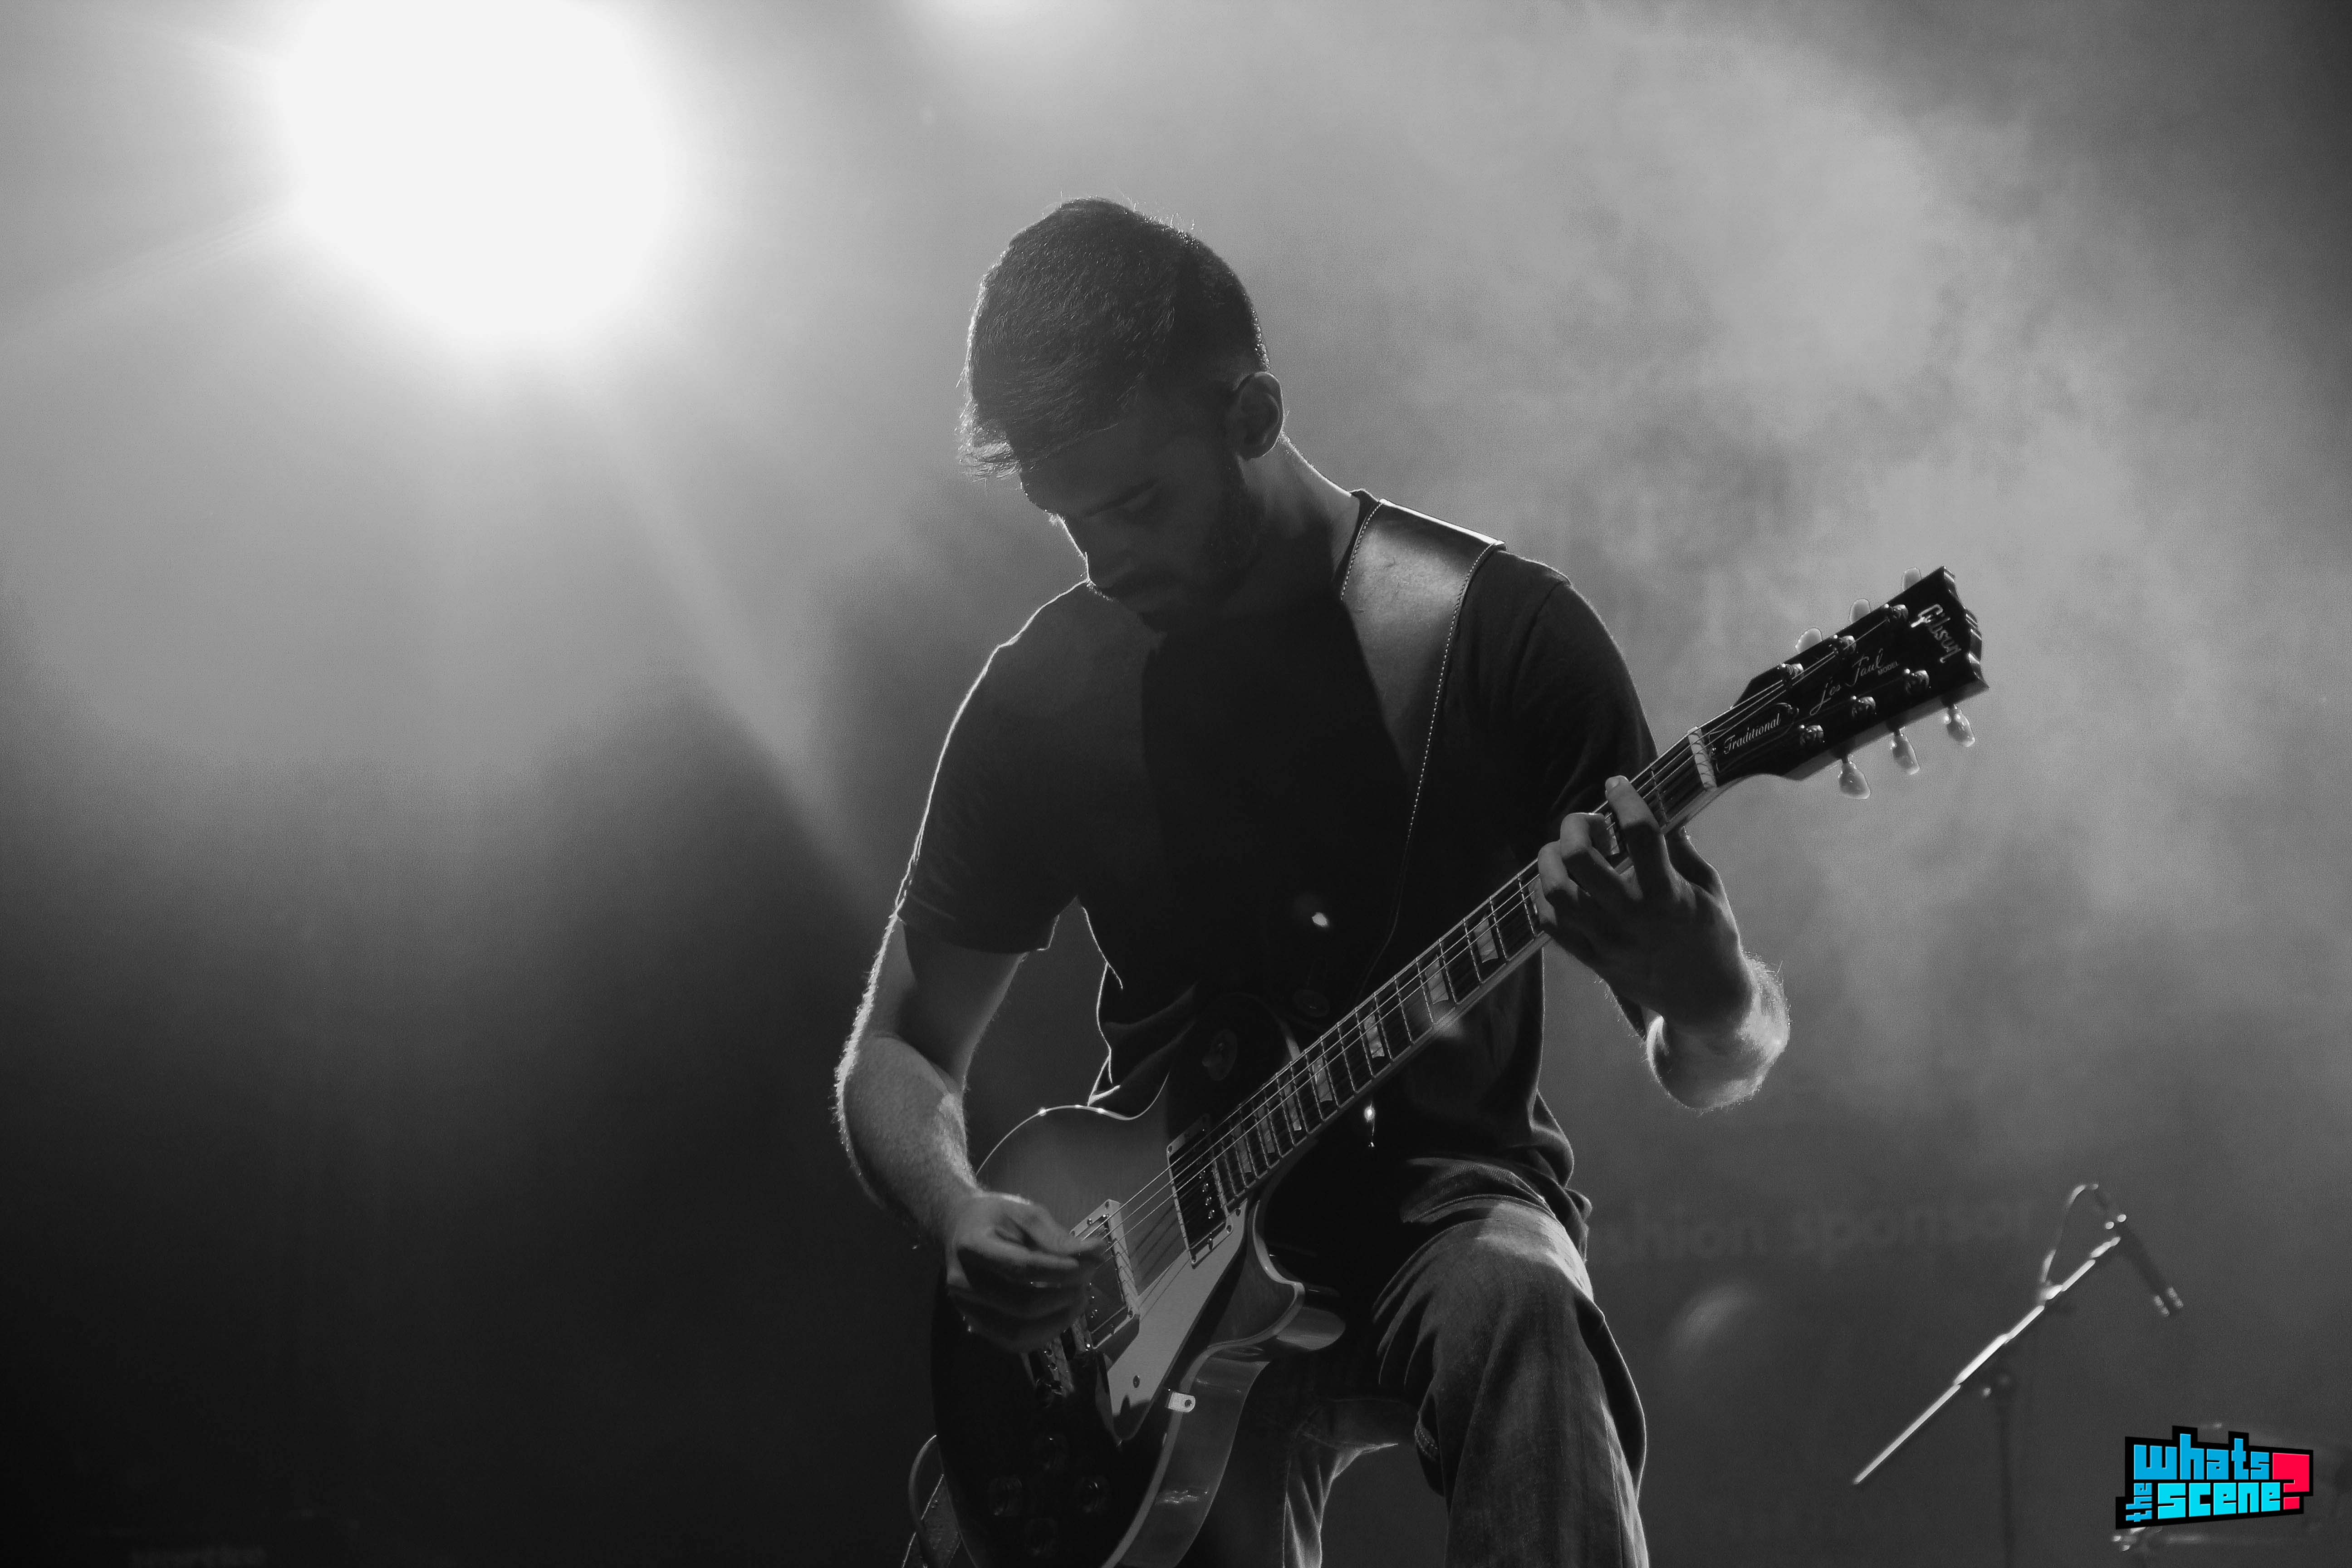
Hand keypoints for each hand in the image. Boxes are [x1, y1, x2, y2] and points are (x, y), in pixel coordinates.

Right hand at [942, 1190, 1111, 1353]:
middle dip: (1065, 1295)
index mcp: (972, 1246)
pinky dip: (1044, 1333)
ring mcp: (966, 1309)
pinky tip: (1062, 1312)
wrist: (957, 1230)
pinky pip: (1013, 1343)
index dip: (1061, 1270)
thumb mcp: (1026, 1214)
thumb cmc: (995, 1218)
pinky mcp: (975, 1324)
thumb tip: (1097, 1254)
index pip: (1021, 1267)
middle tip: (1088, 1278)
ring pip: (1018, 1334)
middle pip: (1022, 1305)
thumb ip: (1057, 1237)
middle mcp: (963, 1282)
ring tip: (1079, 1297)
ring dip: (1058, 1320)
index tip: (1092, 1263)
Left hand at [1537, 775, 1754, 1035]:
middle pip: (1579, 859)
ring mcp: (1607, 942)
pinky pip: (1551, 924)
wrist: (1705, 998)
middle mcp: (1632, 918)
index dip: (1624, 799)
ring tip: (1567, 851)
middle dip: (1577, 825)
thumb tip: (1662, 808)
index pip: (1640, 834)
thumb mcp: (1709, 888)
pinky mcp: (1592, 960)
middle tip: (1591, 822)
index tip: (1617, 784)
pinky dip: (1545, 896)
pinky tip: (1560, 882)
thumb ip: (1682, 849)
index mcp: (1668, 895)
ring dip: (1552, 860)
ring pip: (1555, 892)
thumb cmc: (1712, 935)